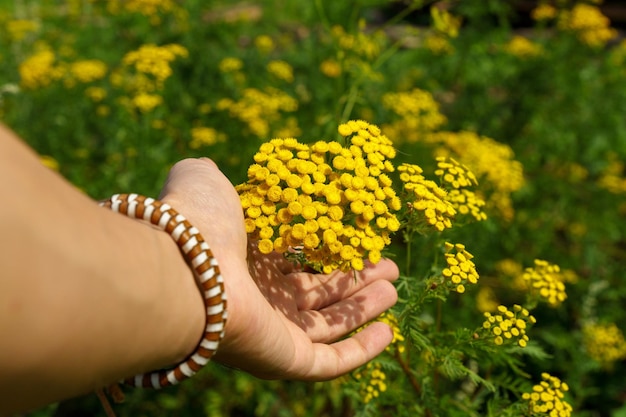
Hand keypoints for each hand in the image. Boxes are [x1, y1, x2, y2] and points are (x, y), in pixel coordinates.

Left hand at [159, 158, 398, 379]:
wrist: (184, 269)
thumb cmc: (198, 221)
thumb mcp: (203, 180)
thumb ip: (209, 174)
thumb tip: (209, 168)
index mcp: (243, 260)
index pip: (292, 259)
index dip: (326, 250)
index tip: (357, 238)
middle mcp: (257, 299)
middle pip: (315, 293)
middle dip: (353, 280)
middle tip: (387, 266)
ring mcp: (270, 333)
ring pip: (327, 324)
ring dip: (363, 309)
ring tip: (395, 289)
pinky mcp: (284, 360)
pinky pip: (330, 361)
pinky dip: (361, 350)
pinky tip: (388, 332)